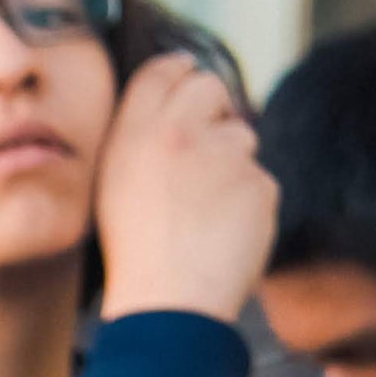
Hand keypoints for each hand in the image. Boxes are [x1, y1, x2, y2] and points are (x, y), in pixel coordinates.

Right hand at [93, 54, 274, 327]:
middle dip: (213, 108)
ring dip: (232, 162)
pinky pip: (260, 178)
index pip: (161, 71)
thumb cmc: (135, 252)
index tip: (186, 77)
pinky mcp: (258, 184)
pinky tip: (224, 230)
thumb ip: (139, 137)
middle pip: (209, 87)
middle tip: (204, 147)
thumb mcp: (114, 185)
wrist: (167, 305)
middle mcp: (176, 135)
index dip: (178, 72)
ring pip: (241, 135)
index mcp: (132, 136)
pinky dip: (248, 202)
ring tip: (205, 209)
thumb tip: (175, 96)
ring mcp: (222, 157)